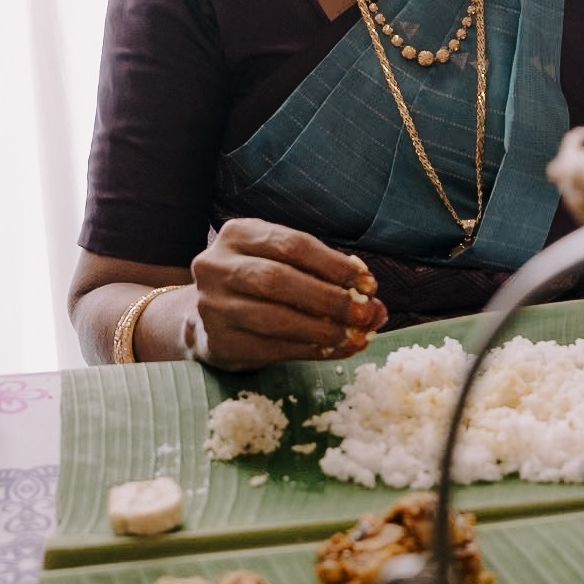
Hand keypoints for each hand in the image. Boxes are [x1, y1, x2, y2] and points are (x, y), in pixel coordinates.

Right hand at [187, 219, 386, 371]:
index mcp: (237, 234)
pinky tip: (332, 350)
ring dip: (322, 329)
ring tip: (354, 336)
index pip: (292, 244)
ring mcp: (212, 305)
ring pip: (274, 317)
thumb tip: (376, 305)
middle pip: (279, 279)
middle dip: (330, 298)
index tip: (369, 283)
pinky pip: (270, 348)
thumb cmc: (259, 287)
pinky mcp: (217, 341)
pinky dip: (308, 350)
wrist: (208, 319)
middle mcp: (216, 265)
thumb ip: (327, 278)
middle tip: (366, 313)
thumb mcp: (285, 266)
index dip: (335, 264)